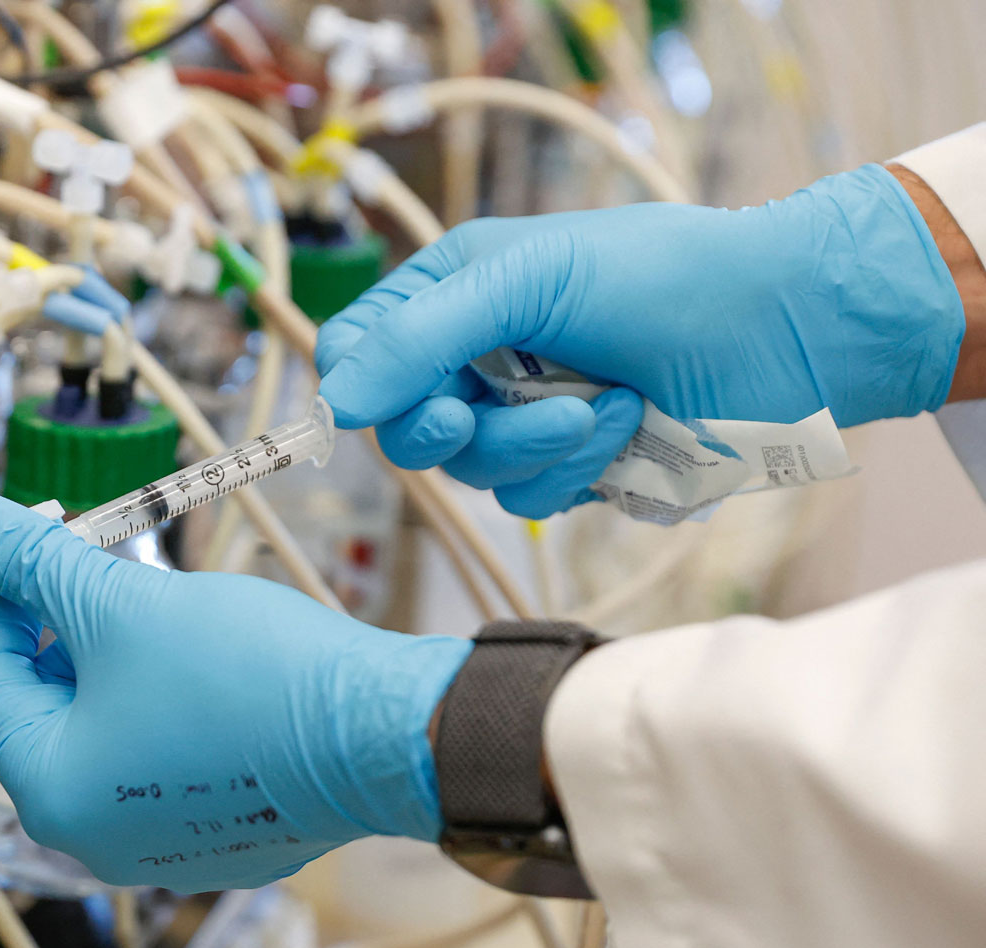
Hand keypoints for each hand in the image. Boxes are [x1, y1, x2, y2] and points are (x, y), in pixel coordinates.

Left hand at [0, 491, 470, 892]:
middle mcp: (92, 840)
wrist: (378, 734)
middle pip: (43, 712)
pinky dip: (169, 712)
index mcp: (49, 792)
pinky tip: (213, 674)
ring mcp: (159, 849)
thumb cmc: (242, 674)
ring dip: (117, 668)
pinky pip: (164, 765)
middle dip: (66, 635)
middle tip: (107, 574)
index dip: (6, 600)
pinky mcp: (219, 841)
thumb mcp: (120, 602)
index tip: (44, 550)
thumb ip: (32, 563)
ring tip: (166, 620)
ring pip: (107, 733)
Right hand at [315, 163, 963, 517]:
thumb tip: (335, 407)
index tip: (403, 398)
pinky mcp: (567, 466)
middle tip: (484, 409)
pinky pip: (526, 498)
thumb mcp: (526, 282)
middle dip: (454, 426)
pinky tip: (626, 423)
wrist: (784, 328)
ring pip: (466, 473)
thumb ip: (420, 339)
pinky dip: (574, 469)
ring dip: (533, 446)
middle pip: (402, 428)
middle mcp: (475, 355)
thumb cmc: (663, 276)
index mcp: (453, 291)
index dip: (363, 386)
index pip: (357, 351)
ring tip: (602, 403)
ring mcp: (520, 415)